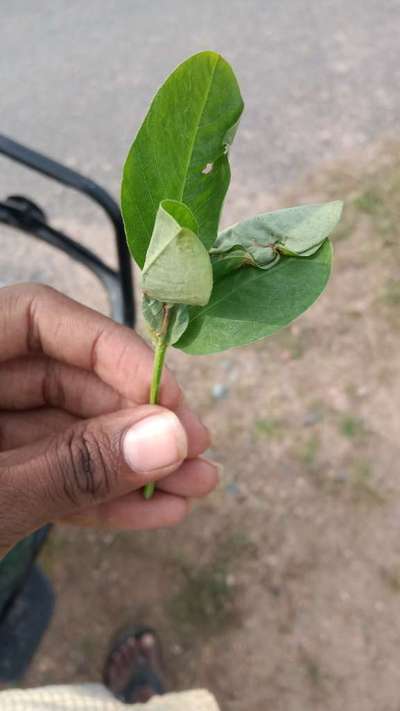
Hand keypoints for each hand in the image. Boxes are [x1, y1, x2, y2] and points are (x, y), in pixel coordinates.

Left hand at [0, 284, 217, 557]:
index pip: (39, 317)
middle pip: (66, 378)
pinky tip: (156, 510)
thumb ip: (74, 464)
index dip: (109, 349)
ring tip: (196, 488)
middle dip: (136, 420)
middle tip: (196, 451)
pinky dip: (101, 494)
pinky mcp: (0, 480)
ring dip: (132, 464)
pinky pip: (53, 475)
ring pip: (68, 432)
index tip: (166, 396)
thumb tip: (168, 438)